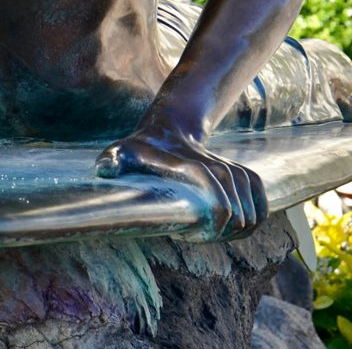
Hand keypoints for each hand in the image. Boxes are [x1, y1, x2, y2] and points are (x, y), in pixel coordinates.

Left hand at [95, 127, 266, 241]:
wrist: (166, 131)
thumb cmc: (140, 149)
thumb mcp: (121, 152)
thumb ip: (111, 160)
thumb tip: (103, 170)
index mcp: (194, 168)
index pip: (219, 208)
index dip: (209, 230)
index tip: (186, 234)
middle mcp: (220, 169)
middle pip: (238, 217)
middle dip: (220, 235)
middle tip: (195, 235)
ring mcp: (234, 172)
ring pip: (253, 214)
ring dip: (236, 232)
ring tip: (209, 234)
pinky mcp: (244, 176)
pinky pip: (263, 204)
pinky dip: (257, 220)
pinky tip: (238, 230)